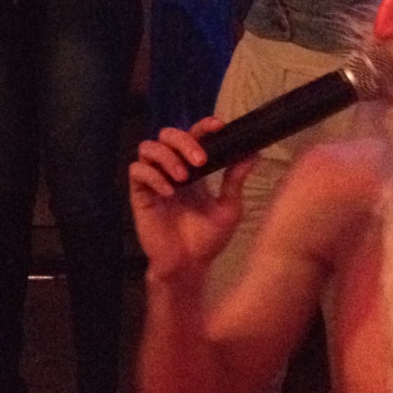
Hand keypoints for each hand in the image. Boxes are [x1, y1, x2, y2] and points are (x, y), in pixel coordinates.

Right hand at [128, 118, 253, 275]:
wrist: (188, 266)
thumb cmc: (207, 240)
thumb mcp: (228, 207)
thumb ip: (235, 179)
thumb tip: (254, 152)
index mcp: (193, 169)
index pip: (193, 135)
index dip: (203, 125)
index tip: (219, 125)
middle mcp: (171, 170)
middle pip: (166, 134)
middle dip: (183, 141)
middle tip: (200, 159)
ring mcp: (153, 180)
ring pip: (147, 147)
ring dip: (166, 156)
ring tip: (183, 176)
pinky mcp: (139, 195)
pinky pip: (137, 172)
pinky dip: (153, 177)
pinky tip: (169, 192)